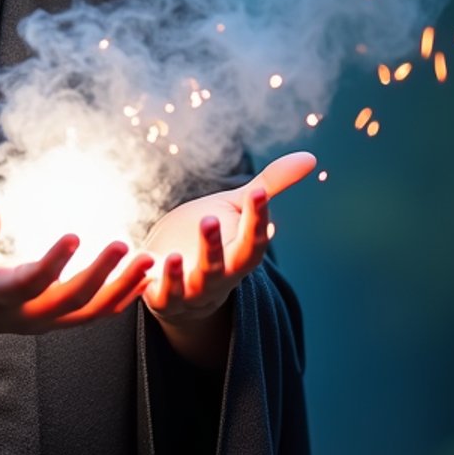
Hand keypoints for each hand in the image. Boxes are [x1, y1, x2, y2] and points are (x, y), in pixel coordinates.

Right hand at [0, 204, 153, 354]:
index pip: (29, 282)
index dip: (53, 262)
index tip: (76, 234)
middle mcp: (23, 314)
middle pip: (69, 302)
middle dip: (100, 275)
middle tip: (125, 244)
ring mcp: (42, 322)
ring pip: (89, 313)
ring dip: (122, 288)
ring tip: (148, 259)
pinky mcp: (55, 320)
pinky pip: (94, 315)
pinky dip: (121, 299)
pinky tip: (143, 277)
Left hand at [142, 151, 316, 333]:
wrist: (177, 278)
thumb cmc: (211, 237)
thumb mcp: (236, 208)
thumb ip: (270, 185)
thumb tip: (311, 157)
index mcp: (239, 255)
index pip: (254, 242)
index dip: (258, 219)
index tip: (259, 193)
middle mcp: (218, 278)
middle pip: (222, 268)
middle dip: (215, 246)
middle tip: (210, 218)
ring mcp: (190, 290)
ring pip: (188, 286)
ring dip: (180, 273)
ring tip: (173, 256)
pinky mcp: (161, 297)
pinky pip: (156, 294)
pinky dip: (147, 282)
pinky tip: (142, 263)